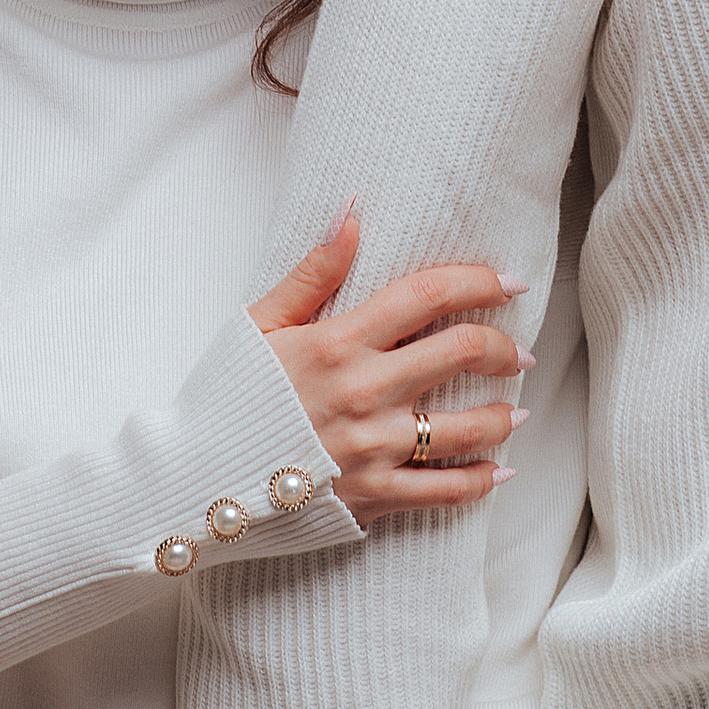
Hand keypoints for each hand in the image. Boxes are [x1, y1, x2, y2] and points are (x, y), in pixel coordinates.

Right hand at [248, 212, 526, 529]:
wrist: (191, 481)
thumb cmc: (224, 397)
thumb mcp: (260, 323)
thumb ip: (314, 270)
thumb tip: (352, 211)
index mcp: (338, 341)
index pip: (428, 295)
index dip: (479, 282)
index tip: (509, 284)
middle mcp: (365, 391)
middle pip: (463, 352)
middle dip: (503, 348)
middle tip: (517, 353)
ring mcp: (373, 447)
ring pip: (468, 426)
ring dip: (503, 416)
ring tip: (515, 412)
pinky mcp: (373, 497)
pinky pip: (446, 490)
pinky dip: (482, 481)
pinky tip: (500, 470)